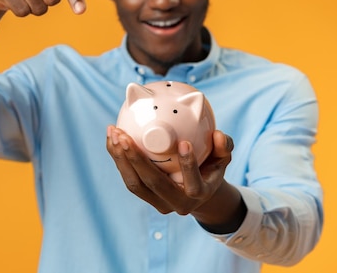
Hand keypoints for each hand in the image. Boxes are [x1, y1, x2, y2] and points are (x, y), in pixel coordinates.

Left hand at [106, 125, 245, 232]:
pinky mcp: (146, 197)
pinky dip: (118, 159)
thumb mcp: (222, 158)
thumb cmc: (210, 168)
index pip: (194, 184)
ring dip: (120, 158)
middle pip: (153, 183)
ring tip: (113, 134)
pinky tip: (112, 139)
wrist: (198, 191)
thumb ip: (224, 147)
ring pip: (135, 183)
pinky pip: (129, 179)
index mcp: (199, 193)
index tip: (184, 143)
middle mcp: (177, 203)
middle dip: (136, 159)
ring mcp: (159, 203)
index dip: (188, 165)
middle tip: (124, 135)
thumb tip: (219, 135)